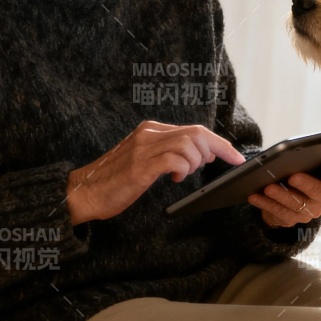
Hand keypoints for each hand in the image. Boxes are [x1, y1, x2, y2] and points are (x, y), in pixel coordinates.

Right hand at [67, 121, 245, 224]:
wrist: (84, 191)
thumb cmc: (115, 180)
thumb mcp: (145, 160)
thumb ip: (169, 153)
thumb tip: (202, 155)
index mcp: (151, 130)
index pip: (194, 129)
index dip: (219, 142)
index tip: (236, 156)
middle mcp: (148, 134)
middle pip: (196, 132)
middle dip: (217, 150)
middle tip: (216, 166)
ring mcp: (143, 149)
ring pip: (188, 144)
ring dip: (196, 162)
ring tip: (184, 174)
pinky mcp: (140, 167)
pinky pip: (174, 160)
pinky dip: (182, 170)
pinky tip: (174, 179)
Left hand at [249, 151, 320, 227]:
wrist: (293, 199)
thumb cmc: (310, 174)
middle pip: (318, 193)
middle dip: (306, 185)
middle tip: (293, 176)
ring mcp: (307, 212)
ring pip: (295, 204)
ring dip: (281, 196)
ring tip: (268, 186)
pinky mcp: (290, 220)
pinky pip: (277, 213)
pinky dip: (265, 203)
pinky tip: (254, 195)